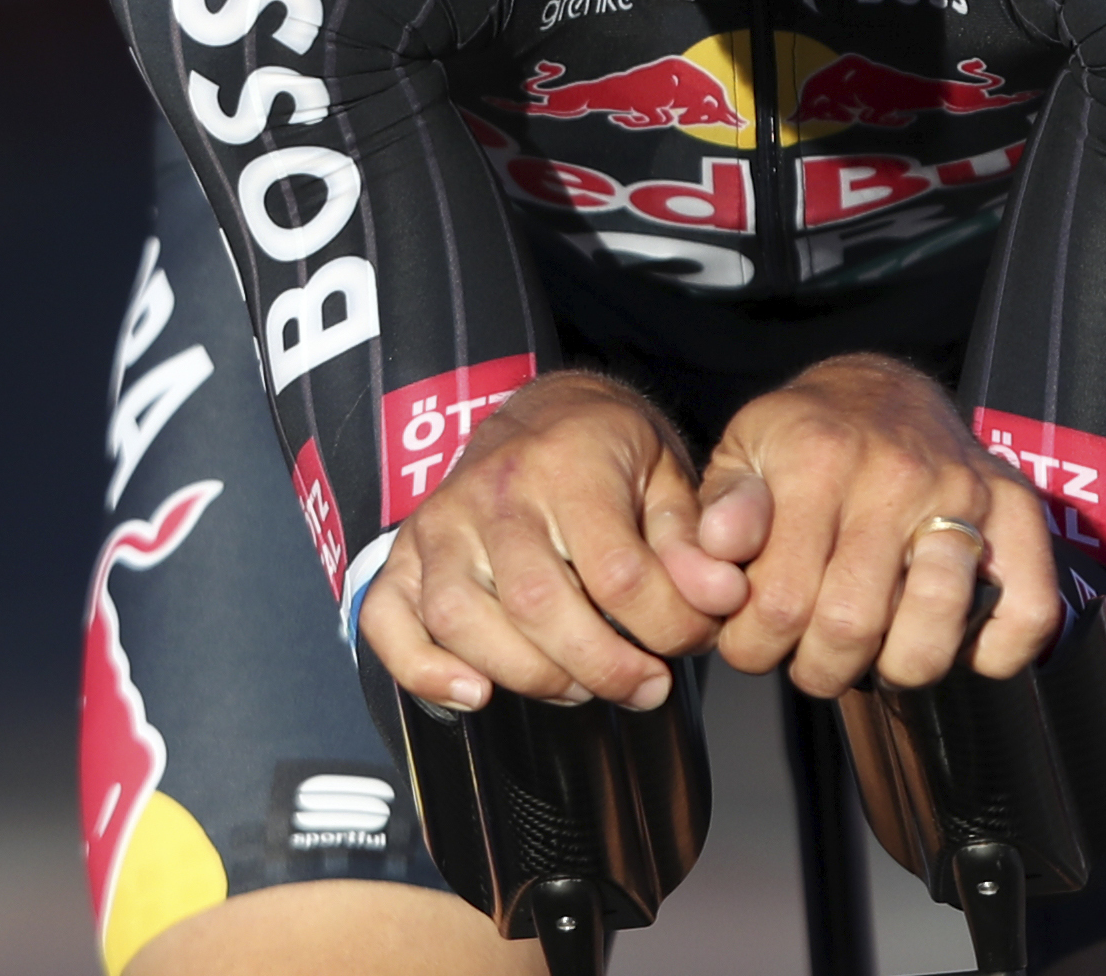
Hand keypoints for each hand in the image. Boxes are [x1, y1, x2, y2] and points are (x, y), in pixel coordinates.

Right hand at [358, 372, 747, 712]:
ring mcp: (440, 523)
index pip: (618, 572)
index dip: (668, 624)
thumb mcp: (671, 475)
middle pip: (537, 605)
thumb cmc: (611, 452)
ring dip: (530, 675)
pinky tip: (475, 694)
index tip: (694, 638)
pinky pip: (386, 619)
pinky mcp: (406, 554)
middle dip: (603, 666)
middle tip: (648, 684)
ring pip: (462, 620)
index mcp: (568, 464)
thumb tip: (719, 596)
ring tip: (583, 686)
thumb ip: (696, 538)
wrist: (545, 410)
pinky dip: (421, 669)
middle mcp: (493, 491)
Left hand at [696, 354, 1061, 696]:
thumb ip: (717, 507)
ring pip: (932, 631)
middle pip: (853, 627)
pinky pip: (1026, 615)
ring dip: (893, 669)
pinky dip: (990, 653)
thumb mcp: (740, 453)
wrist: (882, 389)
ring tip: (870, 652)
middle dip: (820, 668)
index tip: (753, 642)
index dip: (756, 647)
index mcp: (817, 459)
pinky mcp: (1018, 509)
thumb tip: (722, 551)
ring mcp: (965, 492)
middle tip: (809, 655)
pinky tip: (946, 639)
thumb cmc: (802, 438)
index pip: (782, 601)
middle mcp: (896, 475)